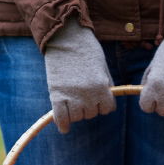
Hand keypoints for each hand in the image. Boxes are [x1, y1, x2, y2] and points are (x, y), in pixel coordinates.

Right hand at [44, 18, 115, 133]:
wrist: (65, 37)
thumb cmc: (87, 49)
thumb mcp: (103, 66)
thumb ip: (106, 84)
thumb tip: (107, 102)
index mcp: (102, 86)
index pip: (107, 109)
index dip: (103, 104)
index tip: (98, 99)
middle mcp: (88, 94)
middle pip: (92, 114)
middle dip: (89, 106)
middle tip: (83, 94)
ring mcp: (71, 96)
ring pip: (78, 117)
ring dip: (76, 113)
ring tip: (73, 102)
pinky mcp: (56, 95)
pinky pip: (60, 118)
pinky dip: (62, 124)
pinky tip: (64, 127)